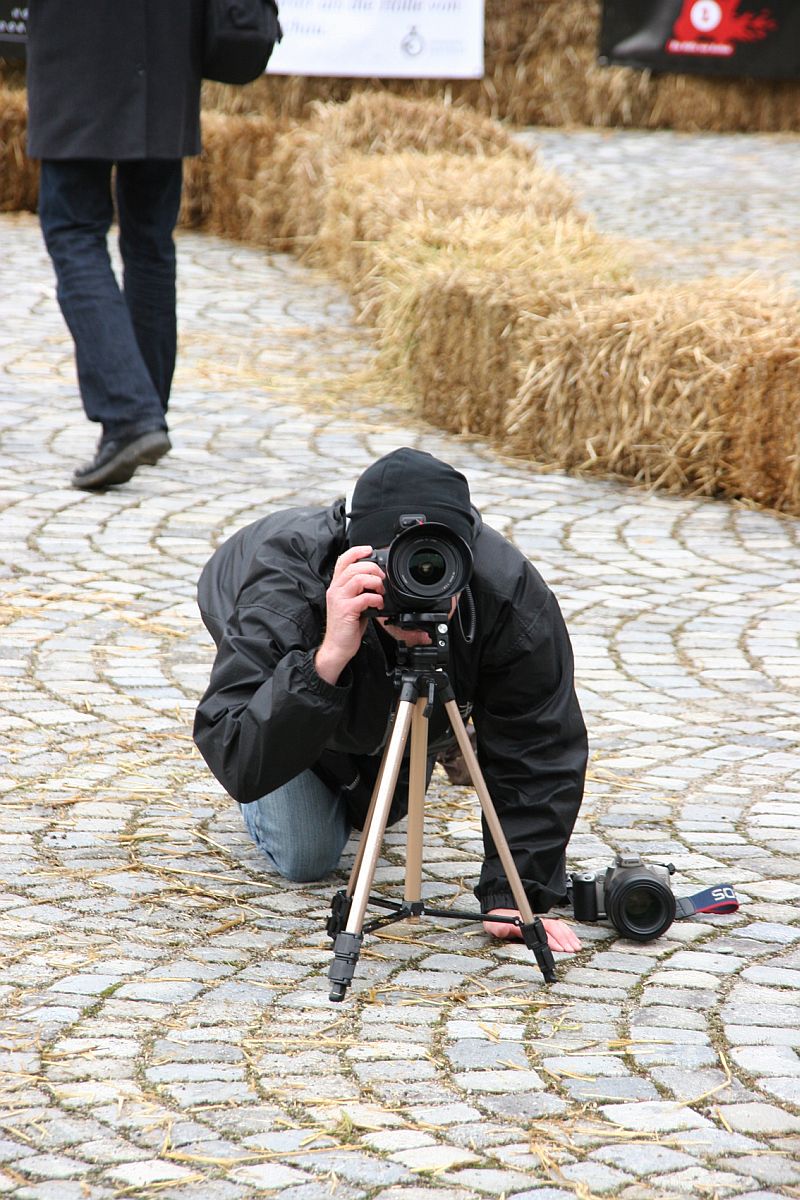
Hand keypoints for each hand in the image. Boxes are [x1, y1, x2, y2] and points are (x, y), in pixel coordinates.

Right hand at [314, 546, 384, 684]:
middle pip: (354, 566)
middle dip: (373, 568)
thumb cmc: (346, 627)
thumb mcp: (351, 603)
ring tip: (381, 592)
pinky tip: (379, 605)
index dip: (357, 551)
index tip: (370, 550)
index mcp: (336, 586)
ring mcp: (339, 599)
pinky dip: (376, 599)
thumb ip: (359, 590)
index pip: (342, 560)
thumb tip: (377, 581)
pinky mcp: (346, 610)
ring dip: (375, 582)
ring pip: (358, 578)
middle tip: (382, 578)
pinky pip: (364, 597)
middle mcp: (335, 590)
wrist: (337, 647)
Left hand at [483, 908, 581, 952]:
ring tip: (576, 947)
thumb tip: (503, 928)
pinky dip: (567, 933)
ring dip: (568, 937)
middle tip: (572, 951)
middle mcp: (534, 920)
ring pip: (558, 927)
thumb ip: (499, 928)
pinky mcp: (542, 924)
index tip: (561, 948)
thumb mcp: (493, 926)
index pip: (542, 930)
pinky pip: (558, 926)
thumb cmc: (497, 922)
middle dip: (564, 940)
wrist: (498, 913)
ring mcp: (539, 921)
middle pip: (553, 929)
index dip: (552, 940)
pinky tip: (573, 939)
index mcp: (524, 922)